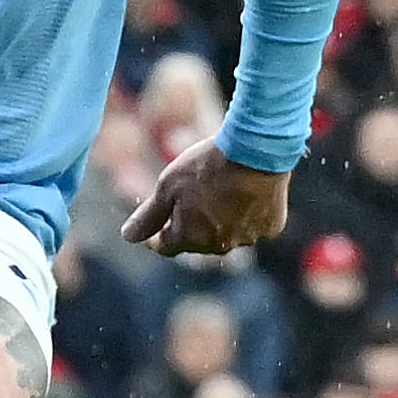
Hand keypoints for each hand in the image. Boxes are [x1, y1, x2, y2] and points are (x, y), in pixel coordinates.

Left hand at [123, 139, 289, 257]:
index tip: (153, 229)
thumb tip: (127, 237)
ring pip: (226, 235)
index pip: (166, 247)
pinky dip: (244, 216)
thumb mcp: (167, 187)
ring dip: (217, 222)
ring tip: (216, 193)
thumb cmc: (206, 166)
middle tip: (186, 202)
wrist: (257, 151)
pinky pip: (251, 226)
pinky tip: (243, 194)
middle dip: (187, 228)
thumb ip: (148, 217)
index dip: (156, 238)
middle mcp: (219, 246)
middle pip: (196, 242)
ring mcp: (248, 238)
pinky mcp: (270, 227)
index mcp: (190, 238)